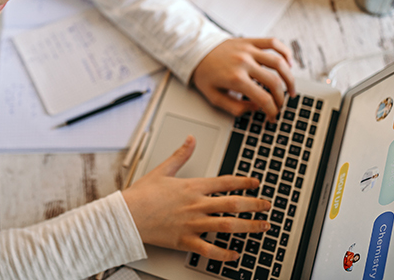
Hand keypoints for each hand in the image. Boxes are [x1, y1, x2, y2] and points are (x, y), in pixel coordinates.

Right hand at [122, 136, 270, 261]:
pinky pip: (209, 249)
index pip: (225, 182)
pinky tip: (235, 255)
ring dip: (249, 226)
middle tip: (267, 205)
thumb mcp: (163, 170)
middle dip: (255, 205)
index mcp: (192, 186)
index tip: (256, 183)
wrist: (126, 215)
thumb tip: (191, 139)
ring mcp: (192, 224)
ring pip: (228, 225)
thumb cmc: (141, 195)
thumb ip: (181, 154)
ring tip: (263, 226)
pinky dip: (224, 254)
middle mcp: (196, 205)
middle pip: (233, 204)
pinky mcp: (185, 241)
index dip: (244, 182)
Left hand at [192, 38, 295, 120]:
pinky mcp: (250, 41)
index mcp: (235, 78)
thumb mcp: (214, 97)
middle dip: (282, 98)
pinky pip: (274, 43)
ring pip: (279, 62)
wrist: (195, 51)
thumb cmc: (204, 75)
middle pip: (274, 82)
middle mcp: (244, 62)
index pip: (263, 98)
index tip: (273, 116)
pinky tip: (289, 64)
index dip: (272, 110)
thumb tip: (256, 108)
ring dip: (290, 78)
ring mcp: (249, 50)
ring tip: (291, 89)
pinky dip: (285, 52)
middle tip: (281, 105)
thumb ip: (235, 107)